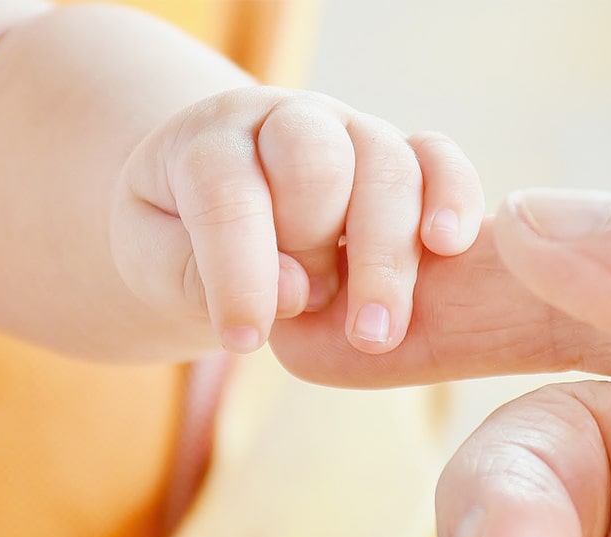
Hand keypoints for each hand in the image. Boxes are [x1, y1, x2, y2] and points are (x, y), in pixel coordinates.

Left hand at [111, 87, 483, 354]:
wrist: (218, 203)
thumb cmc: (182, 238)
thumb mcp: (159, 261)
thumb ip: (202, 276)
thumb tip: (294, 291)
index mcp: (211, 142)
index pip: (228, 195)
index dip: (238, 272)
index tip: (244, 339)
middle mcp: (287, 122)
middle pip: (317, 165)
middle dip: (317, 248)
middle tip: (310, 314)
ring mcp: (349, 132)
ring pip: (385, 166)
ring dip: (386, 255)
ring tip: (377, 331)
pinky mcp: (399, 152)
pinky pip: (438, 156)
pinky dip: (452, 194)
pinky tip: (445, 244)